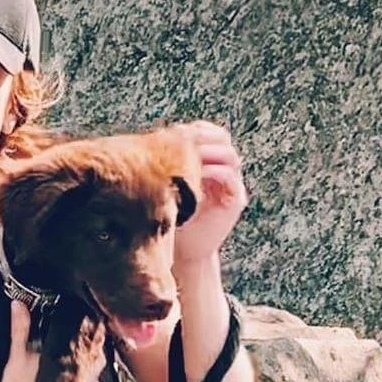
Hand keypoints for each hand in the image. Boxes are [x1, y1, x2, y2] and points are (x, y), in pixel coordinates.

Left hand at [175, 121, 247, 270]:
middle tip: (182, 138)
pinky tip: (198, 172)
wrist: (184, 251)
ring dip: (209, 152)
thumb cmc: (171, 218)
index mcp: (207, 162)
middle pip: (221, 139)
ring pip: (228, 156)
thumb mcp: (167, 187)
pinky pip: (229, 177)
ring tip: (189, 154)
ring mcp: (231, 184)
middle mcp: (222, 169)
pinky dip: (215, 172)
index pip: (207, 134)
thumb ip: (166, 166)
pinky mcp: (236, 199)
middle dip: (202, 137)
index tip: (173, 131)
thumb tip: (145, 141)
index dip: (193, 130)